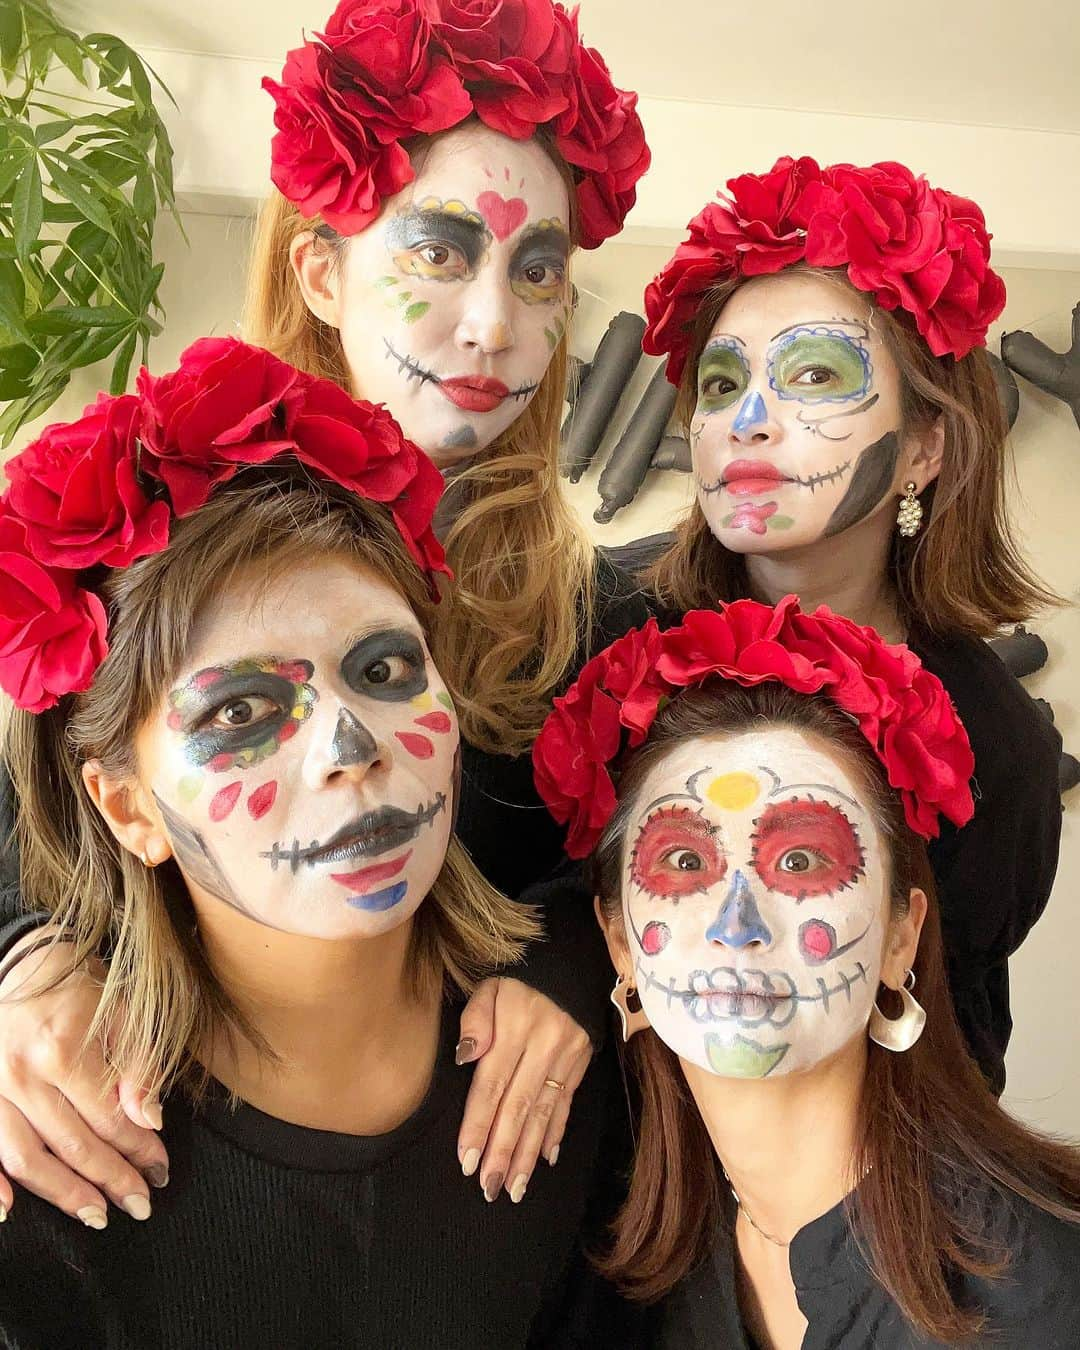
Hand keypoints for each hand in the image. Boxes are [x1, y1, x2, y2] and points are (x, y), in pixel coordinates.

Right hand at [0, 931, 168, 1227]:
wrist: (25, 964)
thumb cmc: (82, 990)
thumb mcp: (124, 1013)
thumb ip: (139, 1066)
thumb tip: (150, 1120)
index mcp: (64, 1050)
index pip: (109, 1119)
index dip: (139, 1150)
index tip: (160, 1172)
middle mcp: (23, 1075)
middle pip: (72, 1144)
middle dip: (111, 1181)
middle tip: (140, 1204)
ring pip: (27, 1159)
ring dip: (63, 1194)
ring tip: (97, 1215)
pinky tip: (10, 1211)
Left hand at [455, 978, 591, 1205]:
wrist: (569, 964)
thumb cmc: (517, 980)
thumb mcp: (489, 986)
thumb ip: (475, 1019)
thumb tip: (465, 1058)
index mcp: (515, 1028)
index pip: (492, 1085)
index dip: (478, 1125)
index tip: (466, 1160)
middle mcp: (543, 1046)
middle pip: (519, 1106)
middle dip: (503, 1151)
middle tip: (490, 1187)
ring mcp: (566, 1056)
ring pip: (544, 1111)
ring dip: (529, 1152)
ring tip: (516, 1186)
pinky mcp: (581, 1062)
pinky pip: (567, 1102)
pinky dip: (555, 1132)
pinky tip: (546, 1159)